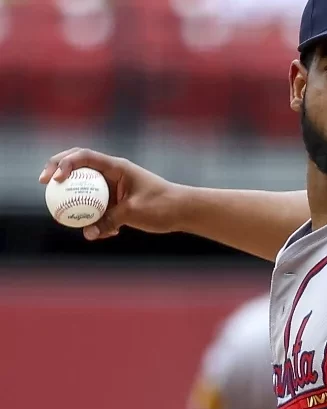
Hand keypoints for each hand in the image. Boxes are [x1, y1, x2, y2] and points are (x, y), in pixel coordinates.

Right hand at [38, 148, 184, 240]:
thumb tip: (88, 234)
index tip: (53, 180)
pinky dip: (95, 219)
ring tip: (69, 217)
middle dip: (57, 173)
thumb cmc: (163, 206)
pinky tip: (101, 234)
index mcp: (116, 167)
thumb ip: (109, 221)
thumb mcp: (134, 213)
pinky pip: (98, 208)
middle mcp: (112, 173)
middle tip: (44, 186)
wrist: (184, 211)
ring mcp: (114, 187)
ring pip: (86, 190)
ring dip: (76, 202)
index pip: (83, 157)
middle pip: (78, 167)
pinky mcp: (117, 202)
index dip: (63, 164)